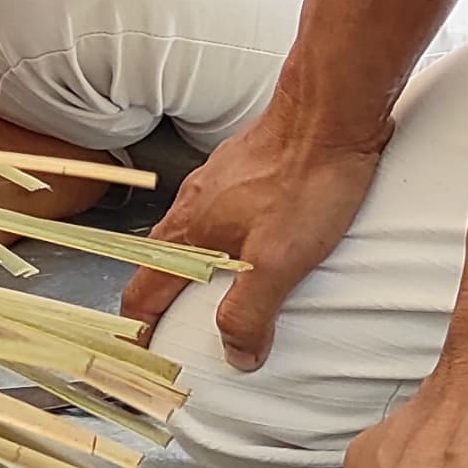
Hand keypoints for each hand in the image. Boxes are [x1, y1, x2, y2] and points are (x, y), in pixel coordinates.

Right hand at [116, 107, 381, 358]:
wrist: (328, 112)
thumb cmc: (303, 180)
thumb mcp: (279, 261)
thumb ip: (250, 310)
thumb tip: (235, 354)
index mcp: (189, 232)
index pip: (144, 290)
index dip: (139, 328)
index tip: (141, 354)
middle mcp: (192, 205)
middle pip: (162, 263)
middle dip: (164, 301)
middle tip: (178, 334)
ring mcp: (215, 183)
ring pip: (193, 236)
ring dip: (196, 269)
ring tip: (219, 295)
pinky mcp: (242, 169)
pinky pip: (221, 214)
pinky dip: (226, 240)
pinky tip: (255, 245)